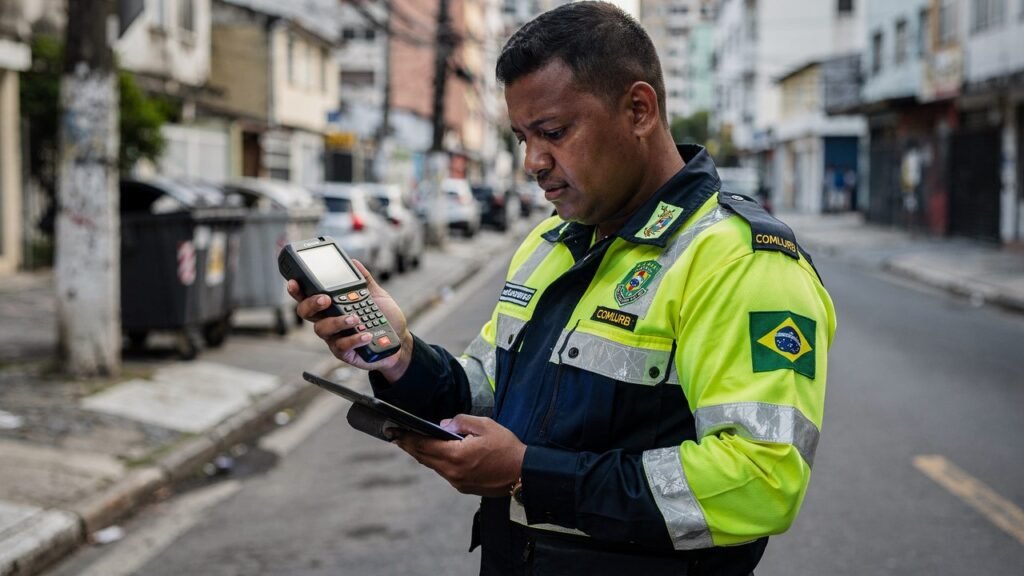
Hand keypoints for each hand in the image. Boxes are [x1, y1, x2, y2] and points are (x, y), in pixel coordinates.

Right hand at [287, 260, 412, 380]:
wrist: (398, 340)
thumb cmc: (383, 318)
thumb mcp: (377, 295)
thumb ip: (364, 280)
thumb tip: (354, 263)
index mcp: (332, 305)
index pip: (308, 296)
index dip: (297, 290)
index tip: (294, 282)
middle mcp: (328, 320)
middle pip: (306, 313)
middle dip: (312, 303)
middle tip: (326, 299)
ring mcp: (334, 337)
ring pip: (322, 329)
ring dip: (337, 322)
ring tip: (355, 319)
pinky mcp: (343, 352)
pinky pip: (341, 346)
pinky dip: (354, 339)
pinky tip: (366, 334)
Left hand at [394, 415, 525, 496]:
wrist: (524, 475)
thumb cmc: (507, 448)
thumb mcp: (486, 425)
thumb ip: (461, 421)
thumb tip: (443, 425)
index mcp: (455, 455)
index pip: (423, 445)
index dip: (407, 437)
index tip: (394, 431)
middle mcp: (452, 472)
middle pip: (423, 457)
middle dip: (409, 445)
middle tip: (396, 436)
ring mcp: (457, 482)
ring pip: (433, 466)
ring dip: (422, 454)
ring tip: (412, 443)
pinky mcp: (463, 487)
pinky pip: (444, 472)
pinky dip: (436, 461)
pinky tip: (435, 453)